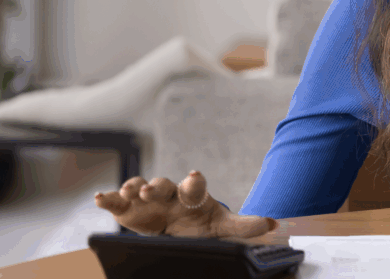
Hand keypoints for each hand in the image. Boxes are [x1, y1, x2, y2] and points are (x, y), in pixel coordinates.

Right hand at [93, 170, 277, 237]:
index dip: (194, 182)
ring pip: (139, 188)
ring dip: (132, 188)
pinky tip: (99, 199)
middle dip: (156, 186)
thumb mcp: (223, 228)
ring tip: (128, 192)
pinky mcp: (129, 210)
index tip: (195, 176)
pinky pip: (118, 202)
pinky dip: (109, 199)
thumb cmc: (203, 225)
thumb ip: (243, 226)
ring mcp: (148, 201)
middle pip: (163, 186)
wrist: (183, 230)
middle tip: (149, 190)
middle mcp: (170, 194)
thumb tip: (273, 224)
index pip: (195, 186)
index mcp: (194, 196)